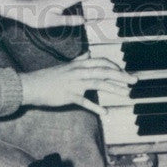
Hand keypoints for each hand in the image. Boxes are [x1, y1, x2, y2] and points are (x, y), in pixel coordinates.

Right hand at [19, 53, 135, 114]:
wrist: (32, 85)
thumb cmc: (50, 77)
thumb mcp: (66, 66)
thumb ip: (78, 60)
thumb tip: (87, 53)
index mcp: (79, 64)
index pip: (102, 62)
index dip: (115, 67)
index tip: (125, 73)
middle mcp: (79, 71)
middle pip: (104, 72)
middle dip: (121, 76)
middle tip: (134, 81)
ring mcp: (75, 83)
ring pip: (99, 84)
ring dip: (114, 89)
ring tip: (126, 94)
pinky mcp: (69, 95)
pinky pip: (85, 102)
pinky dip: (96, 107)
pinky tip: (105, 113)